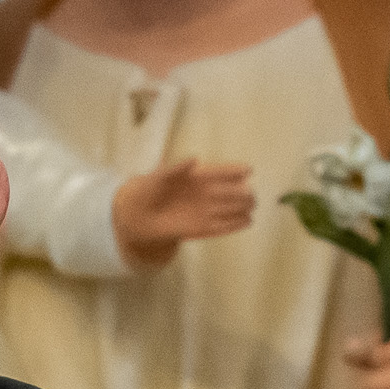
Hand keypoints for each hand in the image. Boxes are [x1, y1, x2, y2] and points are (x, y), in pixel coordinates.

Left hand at [111, 159, 256, 266]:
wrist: (136, 215)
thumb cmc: (147, 190)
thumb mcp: (159, 175)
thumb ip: (176, 167)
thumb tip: (194, 159)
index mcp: (196, 177)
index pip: (219, 172)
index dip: (233, 171)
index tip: (248, 170)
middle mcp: (204, 194)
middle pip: (227, 192)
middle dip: (240, 192)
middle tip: (251, 194)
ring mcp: (203, 211)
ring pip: (227, 210)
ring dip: (241, 209)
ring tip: (253, 208)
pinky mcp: (200, 229)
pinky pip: (220, 227)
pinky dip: (234, 225)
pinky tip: (248, 223)